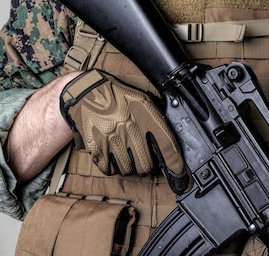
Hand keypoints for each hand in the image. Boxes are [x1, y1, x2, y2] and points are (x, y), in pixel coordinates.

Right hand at [60, 69, 188, 192]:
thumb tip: (171, 147)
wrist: (88, 92)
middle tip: (143, 156)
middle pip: (146, 165)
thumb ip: (157, 120)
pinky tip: (113, 153)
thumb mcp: (143, 100)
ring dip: (129, 165)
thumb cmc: (119, 97)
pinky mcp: (96, 147)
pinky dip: (112, 166)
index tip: (181, 178)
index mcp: (145, 113)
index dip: (175, 165)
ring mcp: (111, 139)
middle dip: (147, 164)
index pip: (166, 143)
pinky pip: (109, 170)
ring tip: (125, 151)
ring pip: (128, 170)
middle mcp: (129, 127)